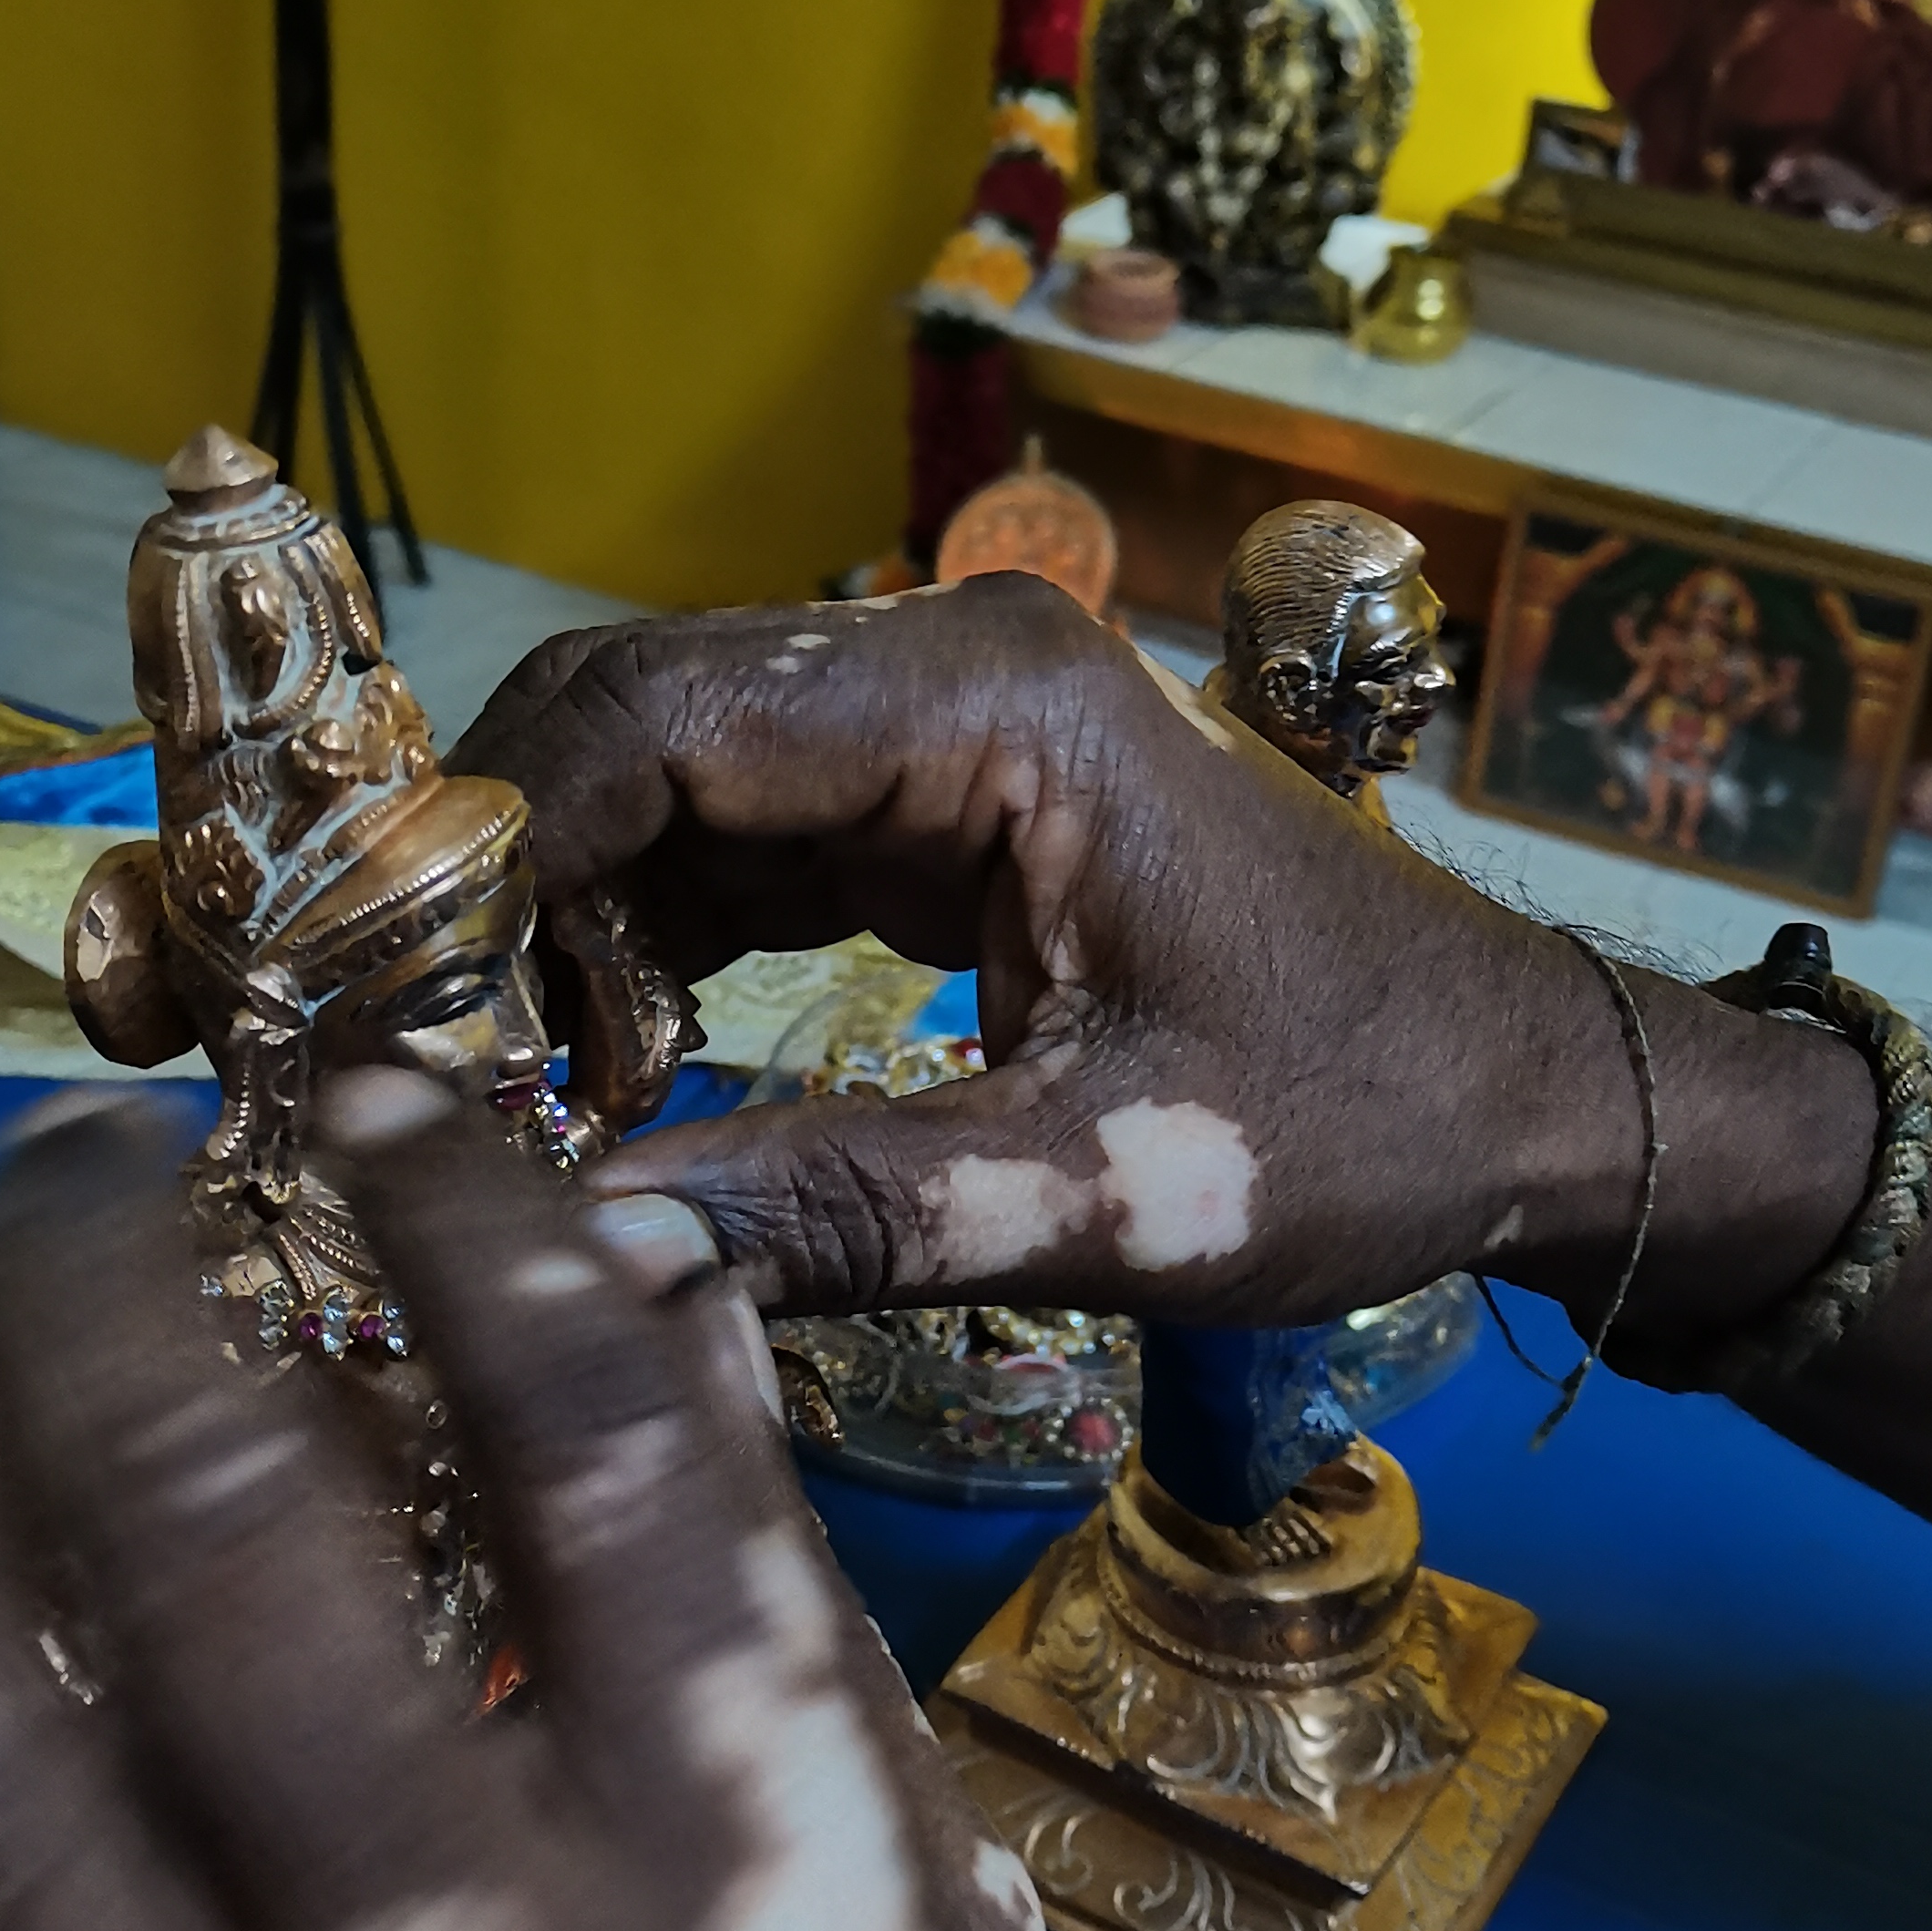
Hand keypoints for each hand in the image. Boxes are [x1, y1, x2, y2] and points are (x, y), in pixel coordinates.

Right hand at [454, 582, 1873, 1340]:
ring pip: (651, 790)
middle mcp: (940, 672)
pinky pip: (724, 851)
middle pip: (619, 730)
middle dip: (494, 895)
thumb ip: (843, 1214)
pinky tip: (615, 1090)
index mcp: (986, 699)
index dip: (489, 864)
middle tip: (420, 1085)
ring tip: (512, 1112)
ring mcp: (933, 733)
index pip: (646, 719)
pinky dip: (641, 955)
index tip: (402, 1034)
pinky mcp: (931, 811)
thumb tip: (582, 1257)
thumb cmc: (1366, 1120)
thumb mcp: (1107, 1192)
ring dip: (558, 937)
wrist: (1529, 1094)